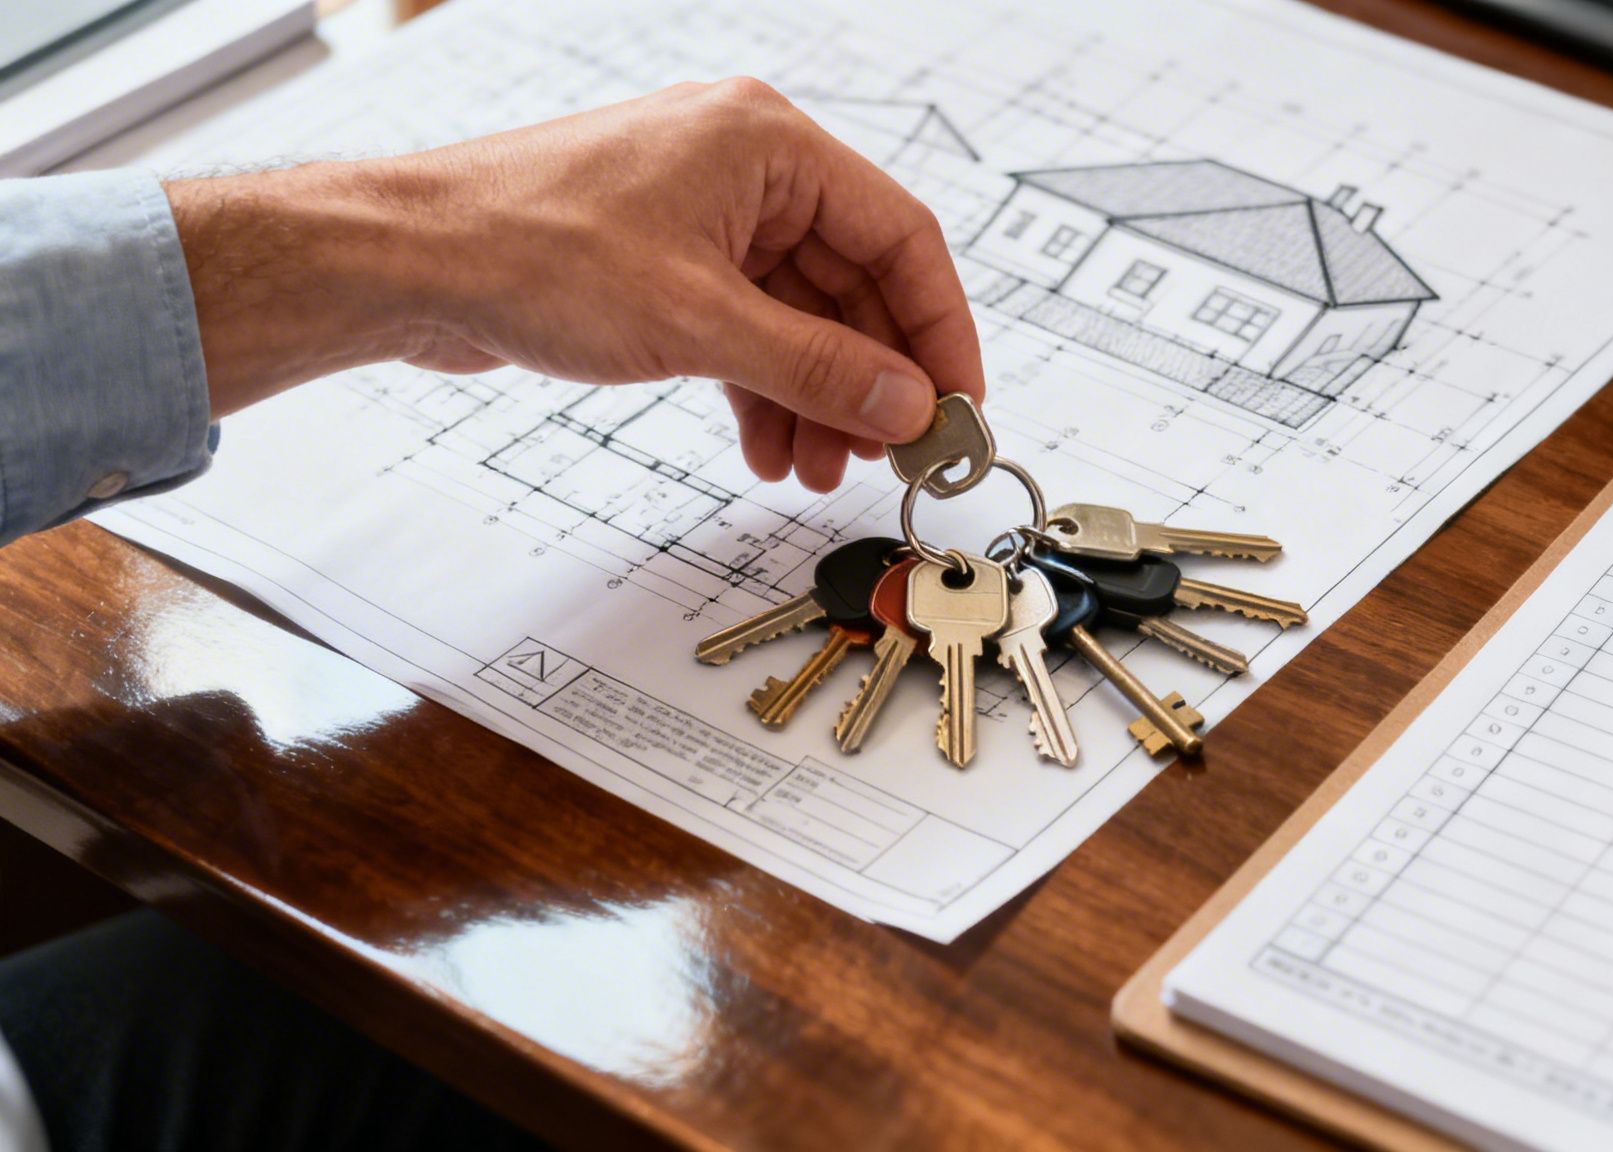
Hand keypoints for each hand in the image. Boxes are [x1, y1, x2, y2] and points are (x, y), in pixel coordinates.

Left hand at [167, 78, 983, 490]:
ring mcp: (701, 214)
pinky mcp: (664, 262)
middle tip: (896, 453)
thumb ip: (817, 368)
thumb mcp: (697, 324)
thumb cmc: (524, 249)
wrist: (405, 262)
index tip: (958, 405)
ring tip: (823, 468)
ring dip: (818, 395)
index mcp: (766, 142)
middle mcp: (742, 167)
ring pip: (799, 314)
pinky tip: (768, 446)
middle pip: (852, 281)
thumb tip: (905, 403)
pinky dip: (764, 386)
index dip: (940, 328)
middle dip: (871, 377)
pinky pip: (746, 328)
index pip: (899, 234)